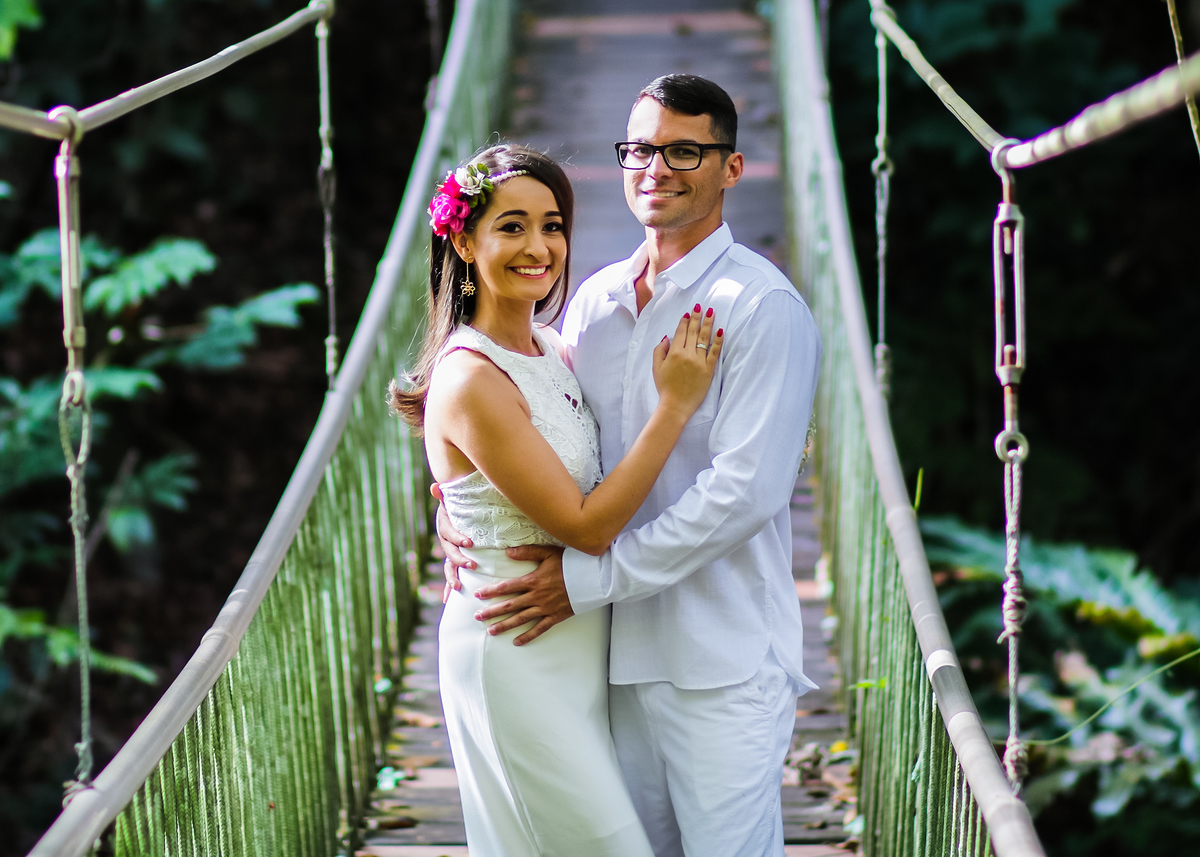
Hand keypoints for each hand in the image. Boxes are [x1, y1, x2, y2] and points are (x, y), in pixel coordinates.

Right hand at [432, 483, 474, 602]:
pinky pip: (451, 574)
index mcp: (446, 527)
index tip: (469, 542)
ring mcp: (449, 552)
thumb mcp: (455, 500)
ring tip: (458, 586)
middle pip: (449, 552)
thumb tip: (435, 486)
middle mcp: (445, 541)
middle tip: (472, 564)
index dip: (458, 537)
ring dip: (452, 576)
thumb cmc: (460, 507)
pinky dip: (449, 587)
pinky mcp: (455, 561)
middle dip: (459, 559)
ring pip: (448, 566)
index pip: (450, 533)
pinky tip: (449, 600)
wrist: (458, 514)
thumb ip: (445, 494)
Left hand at [472, 545, 571, 645]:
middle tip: (477, 617)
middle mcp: (536, 597)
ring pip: (521, 619)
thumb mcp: (548, 553)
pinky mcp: (555, 617)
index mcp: (533, 581)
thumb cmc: (570, 563)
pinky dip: (528, 636)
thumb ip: (527, 552)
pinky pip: (539, 629)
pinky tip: (517, 642)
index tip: (478, 595)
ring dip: (505, 625)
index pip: (507, 587)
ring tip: (491, 631)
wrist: (591, 578)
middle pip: (510, 606)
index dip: (491, 591)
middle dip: (492, 611)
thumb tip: (507, 552)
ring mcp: (545, 608)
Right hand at [652, 306, 723, 420]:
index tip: (688, 313)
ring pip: (705, 338)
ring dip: (708, 323)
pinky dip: (718, 341)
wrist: (675, 405)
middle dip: (697, 317)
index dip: (685, 321)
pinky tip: (721, 331)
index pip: (681, 332)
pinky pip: (715, 352)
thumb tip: (667, 338)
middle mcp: (687, 354)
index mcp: (674, 353)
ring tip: (711, 312)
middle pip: (694, 332)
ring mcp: (699, 361)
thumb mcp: (656, 368)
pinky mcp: (708, 370)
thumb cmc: (665, 387)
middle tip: (700, 306)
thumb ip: (659, 351)